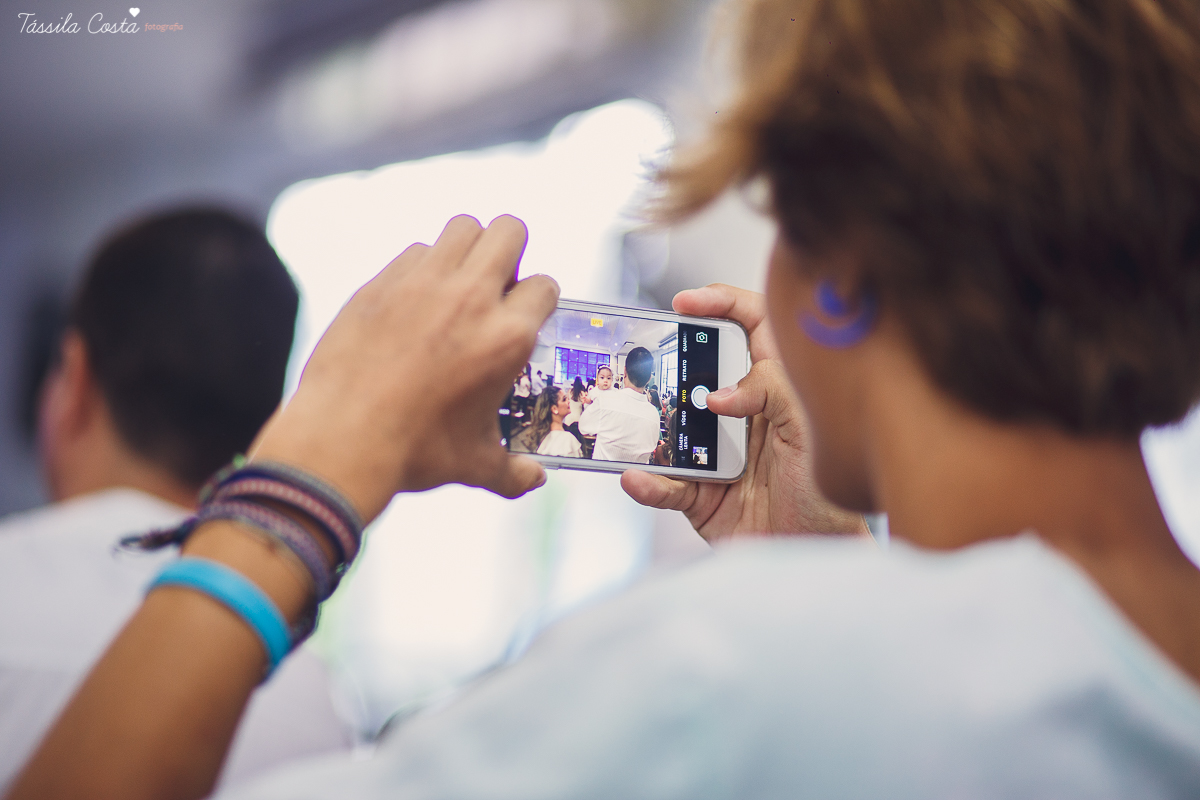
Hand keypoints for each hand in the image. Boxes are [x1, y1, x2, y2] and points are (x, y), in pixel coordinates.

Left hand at [253, 215, 558, 521]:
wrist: (342, 438)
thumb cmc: (415, 452)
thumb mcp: (474, 465)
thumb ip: (512, 473)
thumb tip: (534, 480)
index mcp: (507, 338)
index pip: (545, 285)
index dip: (537, 299)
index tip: (522, 316)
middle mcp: (472, 298)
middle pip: (509, 230)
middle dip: (510, 250)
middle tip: (495, 283)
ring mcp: (424, 283)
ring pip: (463, 226)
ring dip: (468, 247)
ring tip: (457, 282)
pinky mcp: (382, 282)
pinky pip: (415, 250)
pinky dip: (422, 266)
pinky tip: (413, 301)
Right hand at [621, 284, 867, 543]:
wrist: (822, 560)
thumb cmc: (832, 496)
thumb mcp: (811, 430)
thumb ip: (771, 393)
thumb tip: (718, 395)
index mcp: (777, 389)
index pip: (750, 329)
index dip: (720, 305)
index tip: (686, 303)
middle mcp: (743, 416)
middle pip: (697, 372)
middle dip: (668, 361)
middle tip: (643, 357)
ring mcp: (716, 455)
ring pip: (670, 428)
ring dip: (647, 425)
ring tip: (628, 418)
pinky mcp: (700, 497)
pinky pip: (666, 485)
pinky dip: (649, 483)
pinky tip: (638, 478)